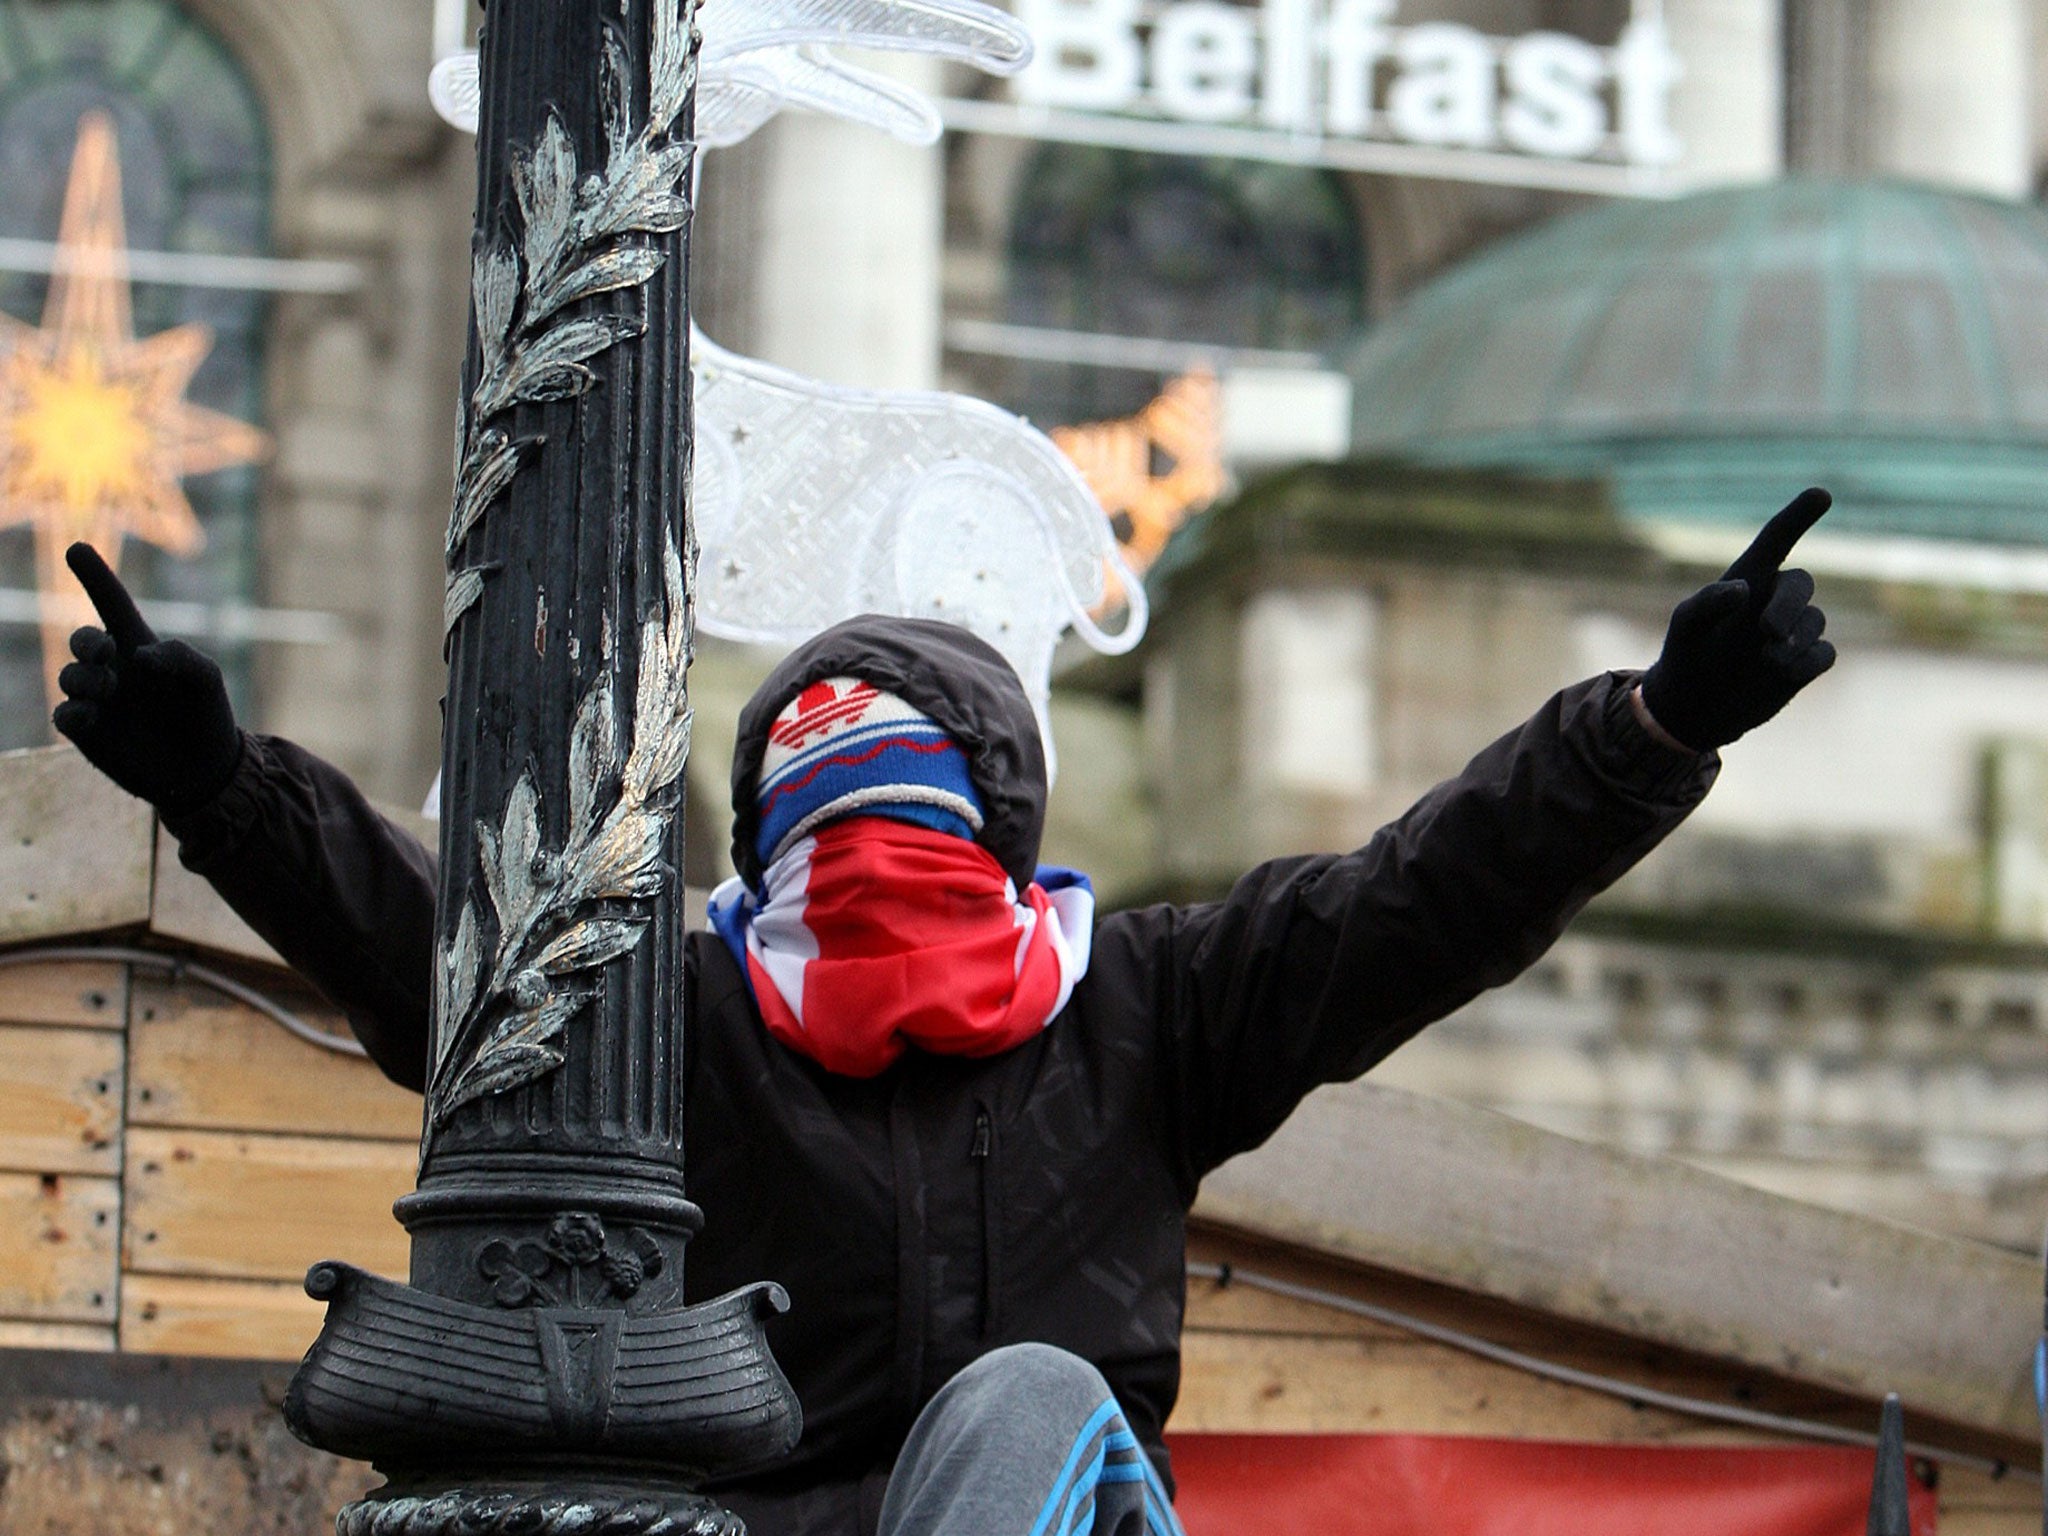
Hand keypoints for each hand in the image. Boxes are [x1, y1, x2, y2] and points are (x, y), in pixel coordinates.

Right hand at [52, 543, 242, 813]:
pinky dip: (73, 711)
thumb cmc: (208, 717)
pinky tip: (91, 716)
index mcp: (142, 646)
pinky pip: (64, 715)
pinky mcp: (88, 732)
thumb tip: (137, 657)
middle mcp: (114, 668)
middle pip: (82, 640)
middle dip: (86, 641)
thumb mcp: (207, 679)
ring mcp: (98, 699)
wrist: (205, 771)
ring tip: (109, 691)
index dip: (95, 577)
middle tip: (105, 652)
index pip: (113, 604)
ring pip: (70, 676)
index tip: (76, 548)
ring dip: (85, 679)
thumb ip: (180, 656)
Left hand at [1639, 488, 1836, 751]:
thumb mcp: (1685, 627)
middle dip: (1788, 605)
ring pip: (1815, 622)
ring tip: (1764, 660)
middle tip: (1767, 632)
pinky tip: (1780, 673)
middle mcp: (1774, 600)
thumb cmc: (1686, 655)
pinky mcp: (1805, 663)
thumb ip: (1708, 602)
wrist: (1695, 708)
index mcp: (1747, 579)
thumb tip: (1745, 590)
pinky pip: (1824, 655)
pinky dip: (1805, 663)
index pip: (1777, 539)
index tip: (1821, 494)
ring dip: (1793, 641)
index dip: (1799, 516)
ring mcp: (1793, 631)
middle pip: (1802, 583)